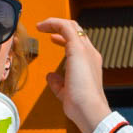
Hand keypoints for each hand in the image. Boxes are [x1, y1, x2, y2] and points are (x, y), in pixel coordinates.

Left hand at [37, 18, 111, 132]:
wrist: (89, 109)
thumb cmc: (80, 105)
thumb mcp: (65, 92)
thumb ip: (59, 83)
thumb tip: (51, 76)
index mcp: (90, 63)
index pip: (80, 43)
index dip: (65, 38)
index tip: (53, 39)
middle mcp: (90, 54)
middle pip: (77, 31)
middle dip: (61, 27)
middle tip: (46, 28)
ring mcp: (85, 50)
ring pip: (72, 26)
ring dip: (55, 23)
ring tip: (41, 26)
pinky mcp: (78, 49)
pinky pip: (65, 27)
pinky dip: (53, 23)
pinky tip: (42, 26)